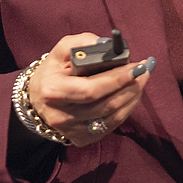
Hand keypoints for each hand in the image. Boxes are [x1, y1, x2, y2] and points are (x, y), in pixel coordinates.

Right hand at [27, 34, 152, 147]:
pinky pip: (112, 126)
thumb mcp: (62, 50)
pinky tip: (131, 95)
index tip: (137, 66)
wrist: (37, 100)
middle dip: (131, 86)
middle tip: (145, 70)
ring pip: (113, 117)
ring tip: (141, 80)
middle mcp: (61, 116)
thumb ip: (83, 43)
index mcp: (53, 91)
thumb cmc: (53, 71)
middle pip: (106, 105)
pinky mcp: (82, 139)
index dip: (117, 79)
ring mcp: (72, 131)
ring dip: (133, 97)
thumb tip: (108, 44)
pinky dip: (126, 109)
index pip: (91, 89)